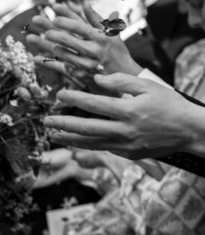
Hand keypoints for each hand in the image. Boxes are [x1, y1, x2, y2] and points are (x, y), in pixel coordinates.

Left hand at [22, 8, 139, 83]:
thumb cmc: (118, 53)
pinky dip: (48, 63)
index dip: (67, 16)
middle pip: (69, 39)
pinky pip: (61, 68)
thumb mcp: (112, 34)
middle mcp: (93, 49)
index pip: (81, 25)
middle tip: (39, 22)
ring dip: (45, 46)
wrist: (126, 78)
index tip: (54, 8)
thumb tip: (85, 3)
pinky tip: (36, 58)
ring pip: (62, 53)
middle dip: (53, 31)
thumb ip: (97, 19)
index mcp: (100, 37)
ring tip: (31, 38)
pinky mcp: (81, 75)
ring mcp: (86, 63)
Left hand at [47, 73, 204, 158]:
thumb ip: (121, 81)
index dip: (74, 98)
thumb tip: (96, 80)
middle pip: (86, 128)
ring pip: (91, 144)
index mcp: (129, 110)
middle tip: (45, 121)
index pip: (94, 104)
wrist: (189, 130)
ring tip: (52, 136)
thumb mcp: (148, 86)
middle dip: (63, 124)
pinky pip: (103, 149)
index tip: (59, 94)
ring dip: (69, 140)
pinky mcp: (128, 155)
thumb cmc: (169, 104)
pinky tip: (75, 142)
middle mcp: (125, 130)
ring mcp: (126, 145)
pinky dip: (87, 145)